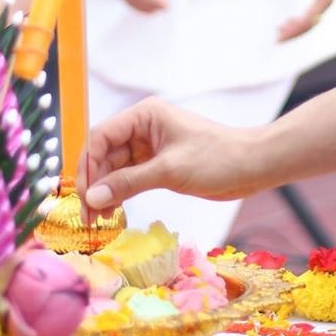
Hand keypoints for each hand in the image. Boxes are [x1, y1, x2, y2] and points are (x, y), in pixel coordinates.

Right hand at [78, 97, 260, 212]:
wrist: (253, 166)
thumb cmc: (216, 159)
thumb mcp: (169, 171)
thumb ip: (129, 183)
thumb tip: (92, 197)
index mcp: (144, 115)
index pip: (101, 137)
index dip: (88, 166)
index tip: (83, 197)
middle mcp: (143, 128)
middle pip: (105, 154)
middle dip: (94, 183)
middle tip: (87, 217)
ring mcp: (150, 146)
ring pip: (115, 168)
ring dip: (106, 192)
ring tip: (100, 220)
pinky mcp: (159, 164)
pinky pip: (130, 177)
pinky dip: (121, 193)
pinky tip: (114, 212)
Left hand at [277, 0, 335, 40]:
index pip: (309, 17)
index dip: (295, 24)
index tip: (281, 28)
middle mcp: (326, 5)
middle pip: (310, 25)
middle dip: (294, 33)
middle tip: (277, 39)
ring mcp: (325, 5)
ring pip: (310, 24)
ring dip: (296, 31)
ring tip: (279, 36)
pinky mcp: (322, 2)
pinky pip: (311, 18)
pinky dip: (300, 23)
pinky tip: (288, 24)